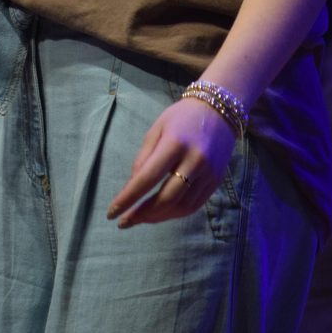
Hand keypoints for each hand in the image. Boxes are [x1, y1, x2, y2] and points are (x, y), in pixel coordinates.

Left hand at [107, 97, 236, 227]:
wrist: (219, 111)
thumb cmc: (181, 117)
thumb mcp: (156, 129)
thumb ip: (143, 158)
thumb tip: (132, 187)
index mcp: (174, 143)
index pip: (148, 178)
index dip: (129, 197)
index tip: (112, 212)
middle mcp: (194, 161)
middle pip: (166, 198)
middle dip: (143, 214)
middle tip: (124, 222)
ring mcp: (208, 173)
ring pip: (181, 206)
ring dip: (158, 217)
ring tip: (140, 219)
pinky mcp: (216, 182)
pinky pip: (194, 206)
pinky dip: (175, 213)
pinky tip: (161, 213)